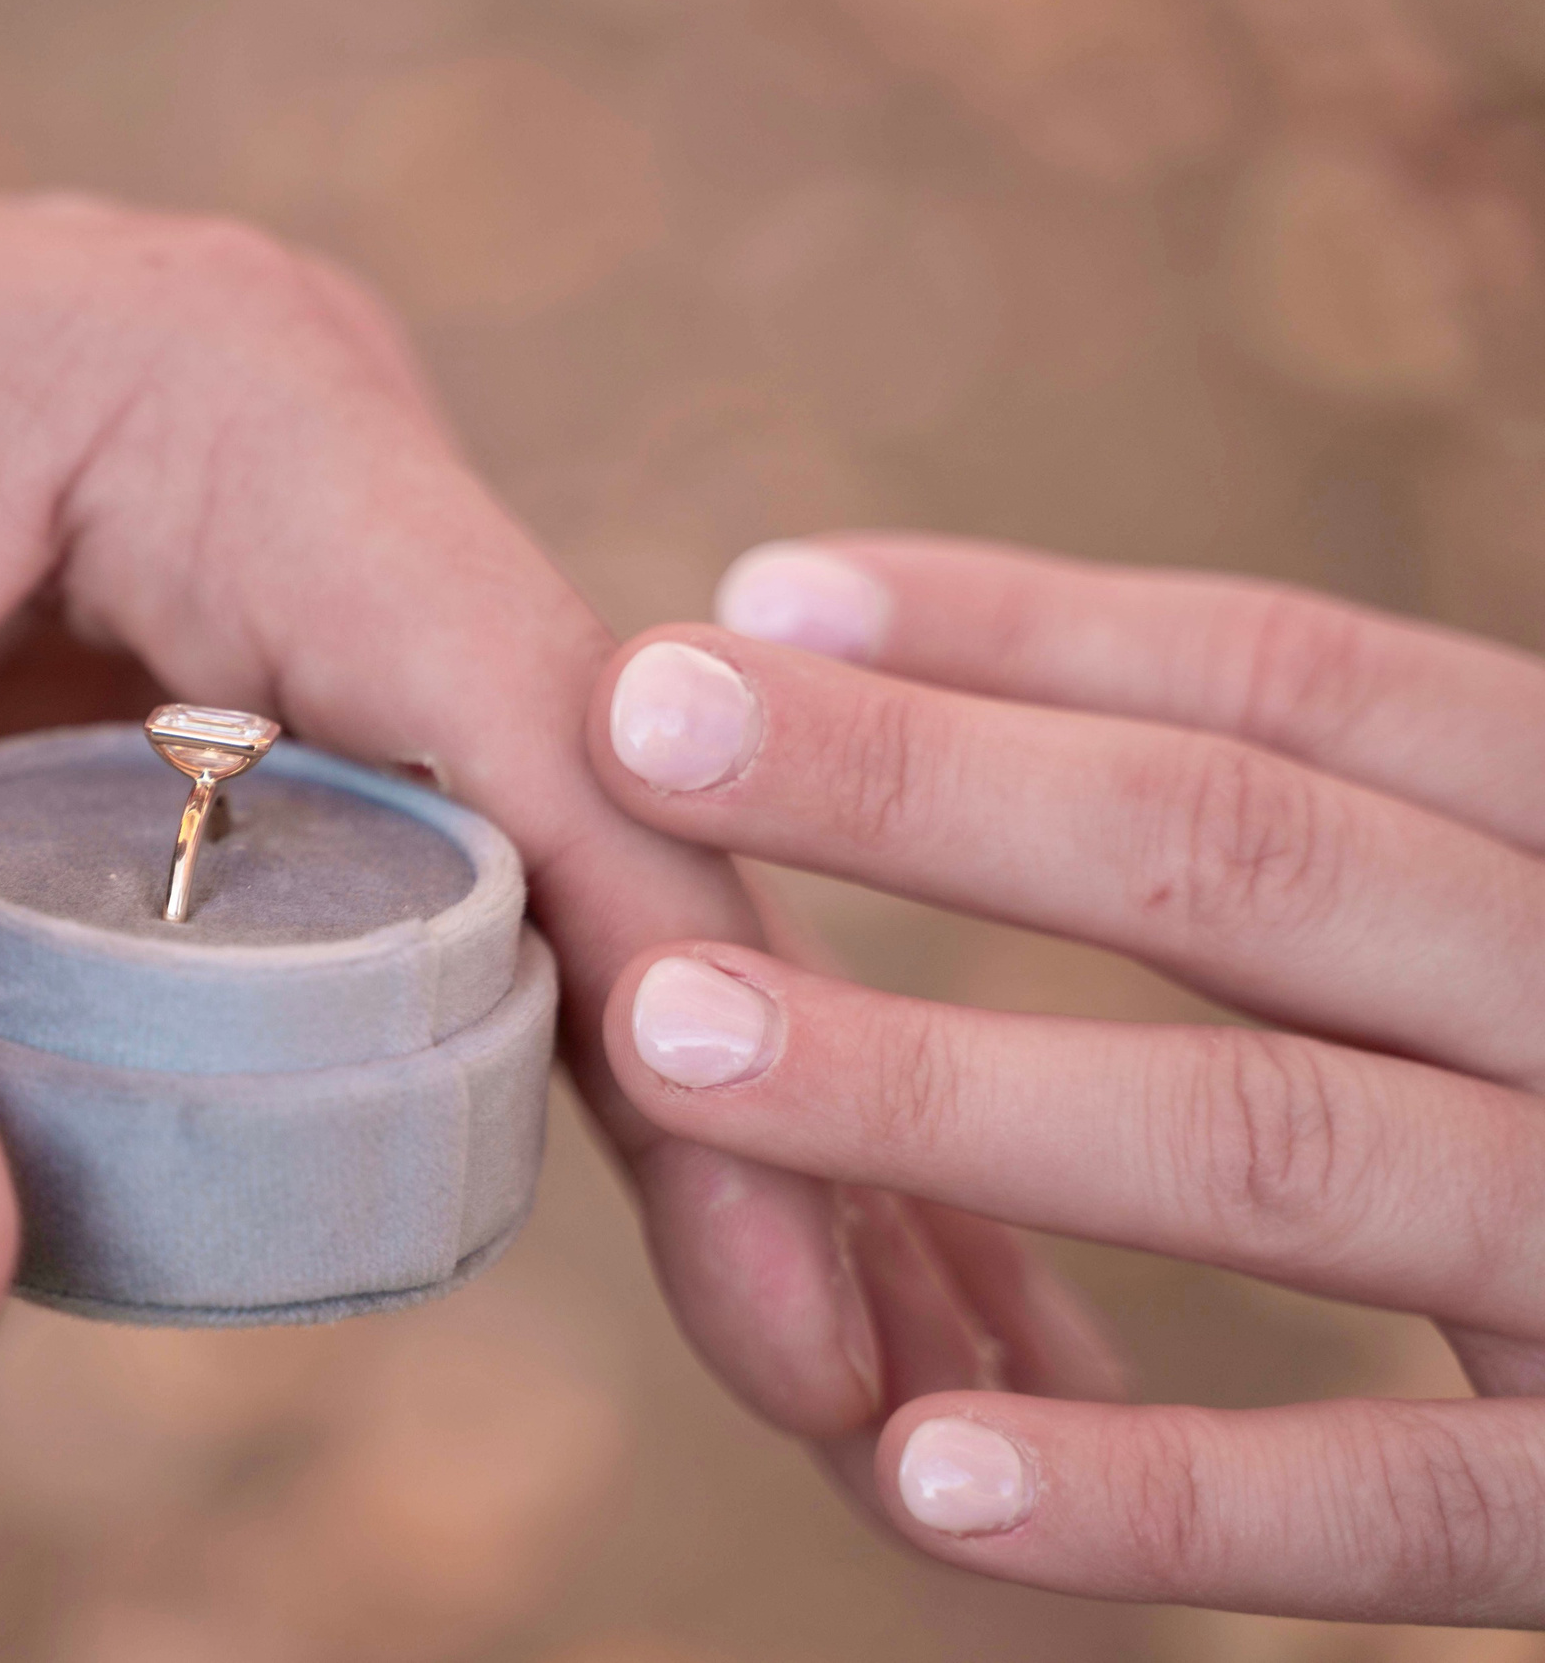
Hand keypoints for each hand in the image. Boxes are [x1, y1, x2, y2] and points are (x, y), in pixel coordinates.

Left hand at [0, 169, 1100, 1408]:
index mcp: (206, 404)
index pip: (529, 726)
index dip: (687, 1025)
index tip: (816, 1310)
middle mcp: (302, 447)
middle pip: (597, 807)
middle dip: (763, 1101)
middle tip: (919, 1403)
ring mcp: (283, 549)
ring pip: (540, 849)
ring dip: (699, 1099)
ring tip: (875, 1357)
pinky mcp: (231, 651)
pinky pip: (420, 863)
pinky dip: (541, 1047)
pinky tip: (680, 1210)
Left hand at [591, 534, 1544, 1622]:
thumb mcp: (1538, 942)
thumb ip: (1343, 869)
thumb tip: (965, 704)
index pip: (1304, 690)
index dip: (1021, 631)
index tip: (757, 587)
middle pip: (1254, 861)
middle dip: (928, 783)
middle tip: (636, 712)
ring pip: (1283, 1144)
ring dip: (954, 1090)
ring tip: (678, 1041)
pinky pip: (1394, 1501)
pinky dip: (1156, 1489)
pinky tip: (911, 1468)